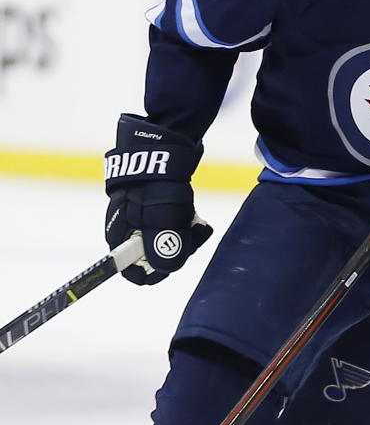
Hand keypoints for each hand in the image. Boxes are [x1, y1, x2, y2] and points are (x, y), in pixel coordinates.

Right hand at [104, 114, 211, 284]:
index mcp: (120, 239)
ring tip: (194, 221)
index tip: (174, 263)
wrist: (159, 150)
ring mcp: (140, 220)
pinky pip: (170, 227)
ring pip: (166, 242)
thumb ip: (165, 247)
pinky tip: (192, 214)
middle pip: (153, 258)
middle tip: (190, 235)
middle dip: (176, 250)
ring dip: (184, 236)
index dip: (154, 274)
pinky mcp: (152, 209)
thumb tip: (165, 268)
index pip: (130, 272)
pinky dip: (183, 224)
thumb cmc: (158, 186)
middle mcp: (127, 232)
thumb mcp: (166, 219)